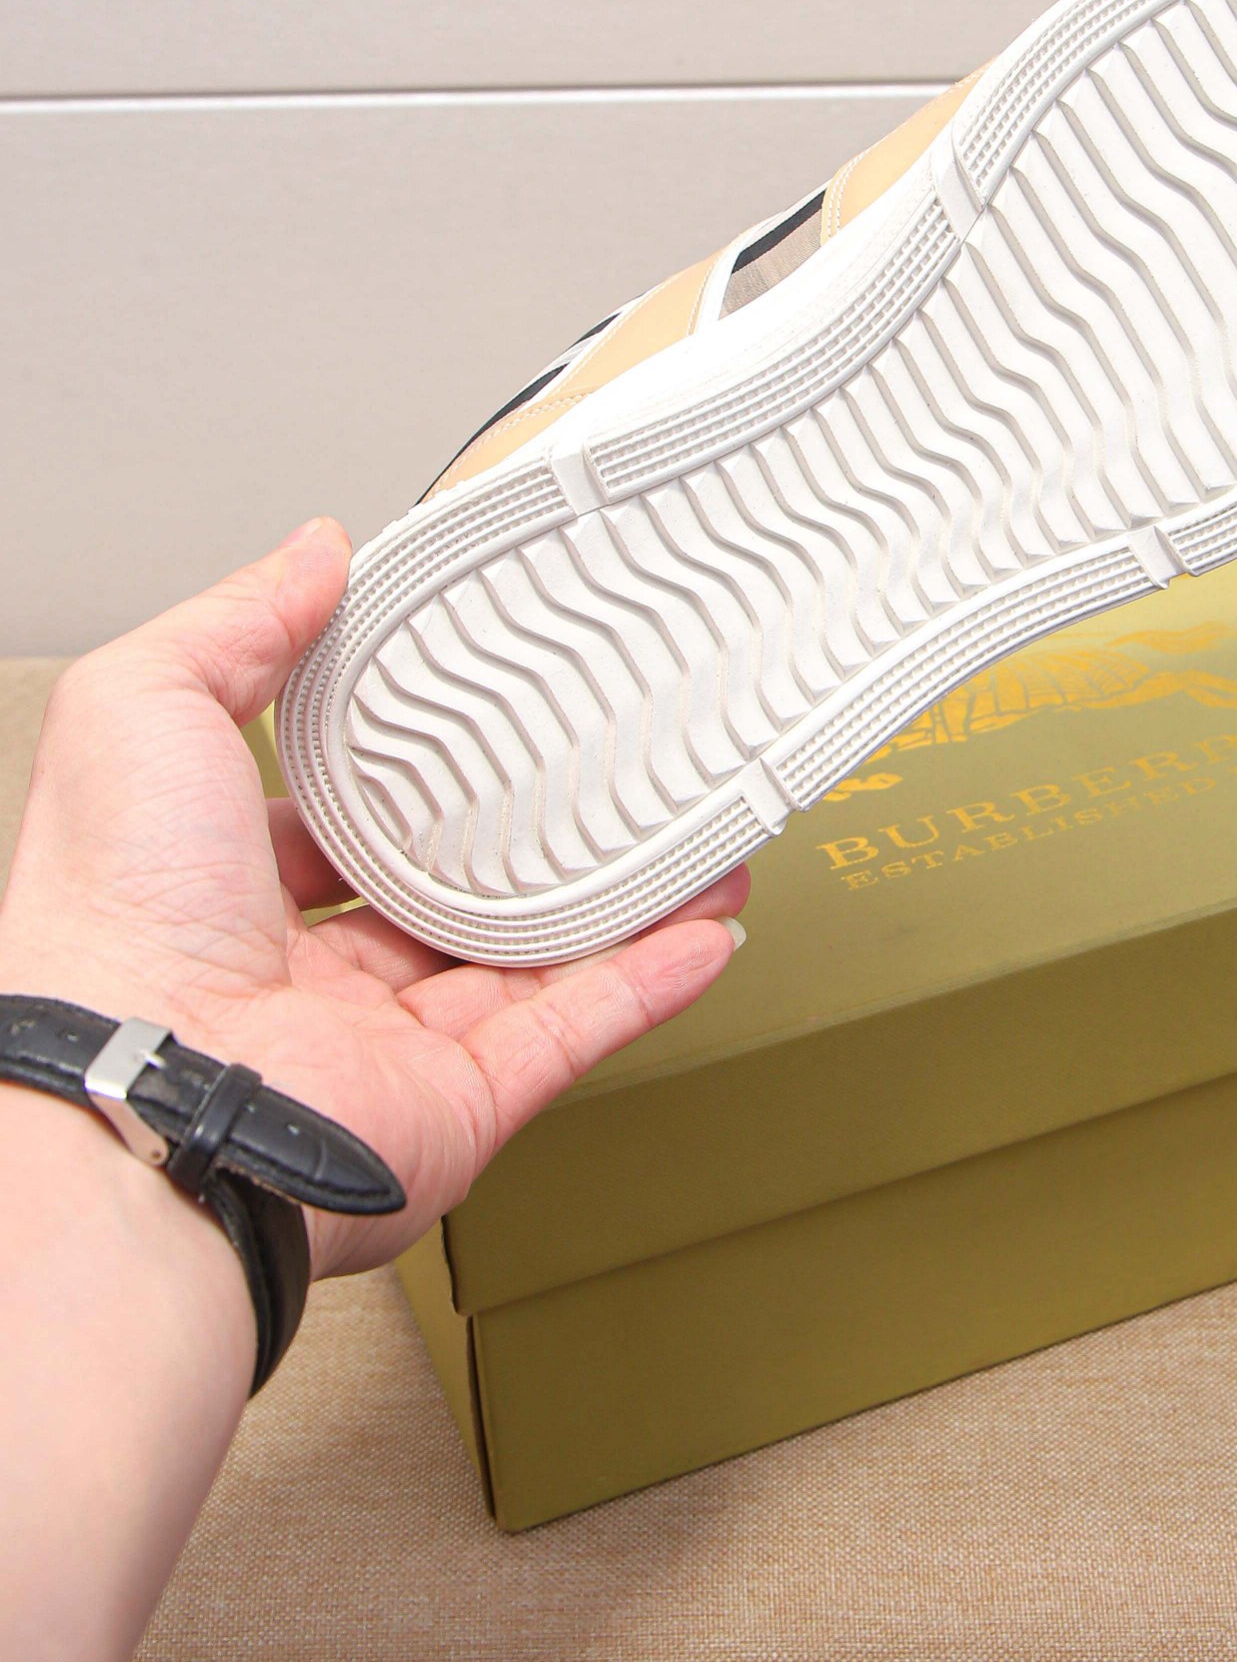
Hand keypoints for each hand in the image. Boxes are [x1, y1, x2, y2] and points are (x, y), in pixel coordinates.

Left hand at [0, 518, 747, 1276]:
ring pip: (527, 966)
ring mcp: (384, 1048)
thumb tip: (307, 556)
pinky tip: (702, 929)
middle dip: (520, 847)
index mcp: (219, 891)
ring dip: (614, 908)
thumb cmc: (109, 924)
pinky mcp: (457, 1105)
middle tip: (591, 784)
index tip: (459, 719)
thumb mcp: (139, 707)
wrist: (146, 1099)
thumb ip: (232, 624)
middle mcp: (300, 979)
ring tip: (682, 846)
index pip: (321, 824)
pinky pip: (572, 1032)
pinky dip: (647, 983)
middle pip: (440, 900)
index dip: (387, 771)